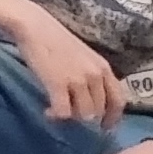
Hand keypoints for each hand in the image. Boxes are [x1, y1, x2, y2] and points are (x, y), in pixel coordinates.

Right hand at [0, 0, 128, 127]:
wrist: (34, 26)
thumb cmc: (55, 39)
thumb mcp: (84, 56)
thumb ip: (91, 75)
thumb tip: (91, 99)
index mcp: (104, 68)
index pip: (119, 101)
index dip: (113, 118)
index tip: (104, 127)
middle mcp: (95, 75)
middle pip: (99, 110)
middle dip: (86, 117)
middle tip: (70, 114)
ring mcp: (78, 80)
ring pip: (84, 114)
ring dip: (71, 117)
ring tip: (57, 111)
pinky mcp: (58, 84)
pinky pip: (64, 112)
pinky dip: (56, 116)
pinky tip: (47, 111)